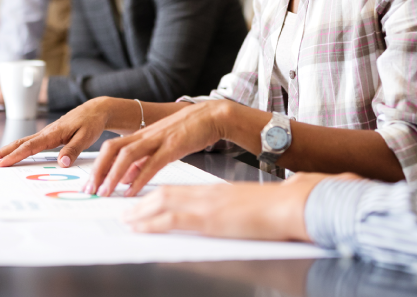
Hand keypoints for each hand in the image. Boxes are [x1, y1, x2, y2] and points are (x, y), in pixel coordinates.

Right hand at [0, 97, 112, 167]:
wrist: (95, 110)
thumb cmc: (90, 123)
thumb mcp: (87, 137)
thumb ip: (73, 149)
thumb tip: (61, 163)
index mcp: (53, 133)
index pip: (30, 146)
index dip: (14, 156)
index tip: (1, 164)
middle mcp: (45, 133)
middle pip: (18, 143)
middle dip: (0, 153)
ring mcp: (44, 134)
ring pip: (20, 142)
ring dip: (4, 151)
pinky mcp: (46, 136)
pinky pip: (26, 143)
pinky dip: (14, 149)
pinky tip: (7, 156)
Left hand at [85, 100, 229, 197]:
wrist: (212, 116)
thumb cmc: (189, 131)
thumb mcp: (161, 146)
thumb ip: (143, 161)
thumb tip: (125, 179)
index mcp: (141, 135)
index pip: (111, 148)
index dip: (98, 165)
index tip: (89, 183)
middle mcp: (145, 135)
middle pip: (112, 149)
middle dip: (98, 170)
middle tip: (89, 189)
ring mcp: (158, 139)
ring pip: (127, 155)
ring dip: (113, 175)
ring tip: (104, 192)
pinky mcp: (173, 145)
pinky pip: (151, 163)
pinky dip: (139, 178)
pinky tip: (131, 191)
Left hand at [123, 172, 358, 241]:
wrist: (292, 205)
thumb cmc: (279, 208)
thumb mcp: (250, 207)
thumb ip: (235, 208)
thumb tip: (228, 217)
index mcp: (217, 192)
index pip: (181, 191)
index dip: (158, 195)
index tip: (143, 201)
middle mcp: (208, 194)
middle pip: (165, 194)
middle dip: (142, 203)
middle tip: (124, 210)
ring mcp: (207, 205)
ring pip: (162, 203)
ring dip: (140, 212)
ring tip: (124, 218)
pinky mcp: (209, 219)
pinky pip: (171, 219)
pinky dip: (151, 222)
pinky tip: (139, 226)